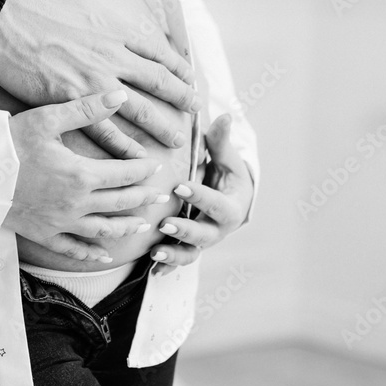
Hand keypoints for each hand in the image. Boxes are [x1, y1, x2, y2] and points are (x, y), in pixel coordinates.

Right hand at [0, 0, 198, 158]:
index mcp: (112, 27)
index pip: (156, 50)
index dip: (176, 65)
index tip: (188, 76)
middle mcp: (111, 55)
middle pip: (157, 81)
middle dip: (180, 97)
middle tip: (194, 109)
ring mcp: (93, 80)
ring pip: (139, 109)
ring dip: (160, 127)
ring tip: (176, 142)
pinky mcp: (70, 100)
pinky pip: (104, 129)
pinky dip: (123, 146)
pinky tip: (136, 158)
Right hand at [3, 90, 167, 262]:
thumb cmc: (7, 141)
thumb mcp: (48, 118)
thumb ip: (87, 109)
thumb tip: (121, 96)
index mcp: (82, 174)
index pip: (126, 174)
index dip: (145, 171)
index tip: (157, 167)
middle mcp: (76, 203)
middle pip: (121, 203)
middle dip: (143, 199)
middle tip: (161, 197)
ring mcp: (60, 223)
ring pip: (103, 230)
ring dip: (126, 228)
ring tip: (142, 225)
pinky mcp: (42, 234)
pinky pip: (72, 249)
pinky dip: (91, 253)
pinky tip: (103, 255)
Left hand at [148, 114, 253, 269]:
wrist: (232, 201)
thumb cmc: (226, 175)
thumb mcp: (227, 159)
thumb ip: (221, 142)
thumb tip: (224, 116)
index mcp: (231, 207)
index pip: (216, 203)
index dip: (200, 196)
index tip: (179, 186)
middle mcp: (219, 229)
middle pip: (204, 234)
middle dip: (185, 230)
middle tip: (165, 225)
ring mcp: (204, 242)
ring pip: (191, 253)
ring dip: (174, 255)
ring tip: (155, 252)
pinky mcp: (190, 249)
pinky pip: (179, 262)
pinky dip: (168, 267)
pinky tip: (153, 269)